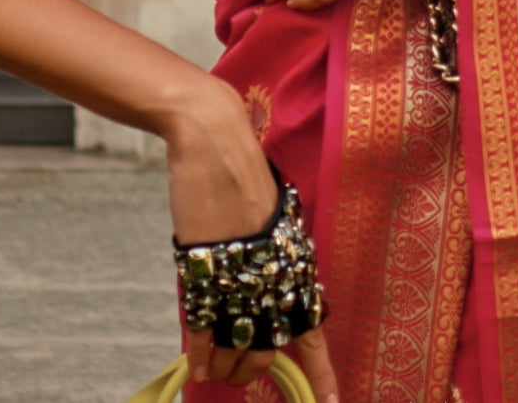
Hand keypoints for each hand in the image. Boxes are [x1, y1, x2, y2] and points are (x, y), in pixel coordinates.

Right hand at [165, 83, 337, 395]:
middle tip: (242, 374)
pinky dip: (200, 354)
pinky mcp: (204, 270)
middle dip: (253, 368)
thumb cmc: (245, 173)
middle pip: (266, 347)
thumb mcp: (274, 218)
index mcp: (294, 263)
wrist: (216, 142)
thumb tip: (276, 287)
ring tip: (217, 372)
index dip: (322, 375)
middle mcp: (270, 277)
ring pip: (235, 344)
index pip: (312, 334)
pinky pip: (203, 329)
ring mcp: (237, 276)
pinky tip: (196, 368)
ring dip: (225, 366)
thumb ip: (277, 256)